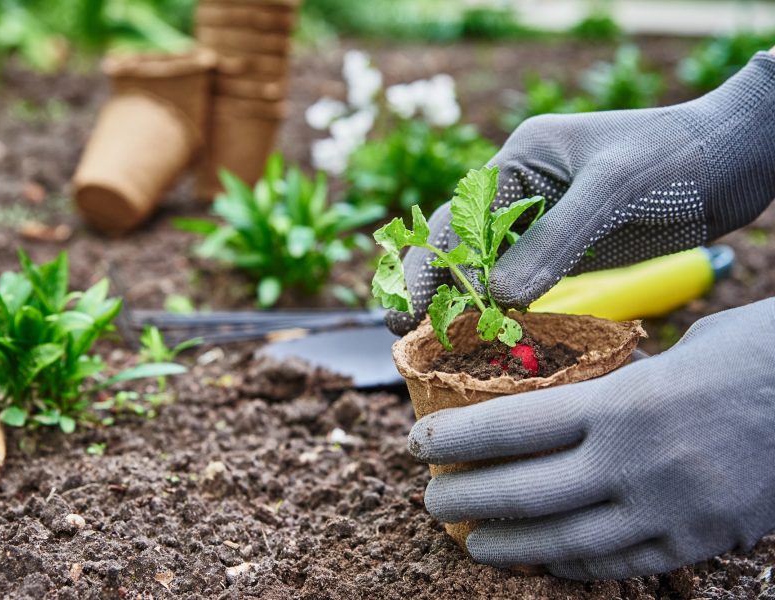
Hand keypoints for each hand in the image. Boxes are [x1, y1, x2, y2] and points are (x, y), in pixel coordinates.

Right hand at [387, 52, 774, 335]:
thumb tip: (499, 299)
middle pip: (460, 243)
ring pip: (487, 266)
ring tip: (438, 344)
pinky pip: (524, 282)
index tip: (406, 309)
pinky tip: (492, 335)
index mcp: (519, 161)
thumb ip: (555, 243)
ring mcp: (544, 222)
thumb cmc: (674, 158)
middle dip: (431, 286)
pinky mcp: (567, 249)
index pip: (457, 218)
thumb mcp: (611, 191)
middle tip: (405, 332)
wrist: (734, 158)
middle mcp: (522, 191)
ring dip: (464, 301)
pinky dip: (504, 308)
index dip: (428, 265)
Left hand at [407, 299, 774, 579]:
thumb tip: (576, 403)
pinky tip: (548, 564)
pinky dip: (575, 567)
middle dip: (466, 499)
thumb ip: (619, 385)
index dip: (456, 437)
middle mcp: (635, 462)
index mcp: (623, 402)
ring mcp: (668, 510)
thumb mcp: (678, 353)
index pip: (513, 426)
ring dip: (509, 547)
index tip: (418, 442)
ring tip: (473, 543)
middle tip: (432, 501)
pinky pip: (622, 564)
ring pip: (566, 542)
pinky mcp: (700, 541)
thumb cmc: (757, 354)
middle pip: (524, 492)